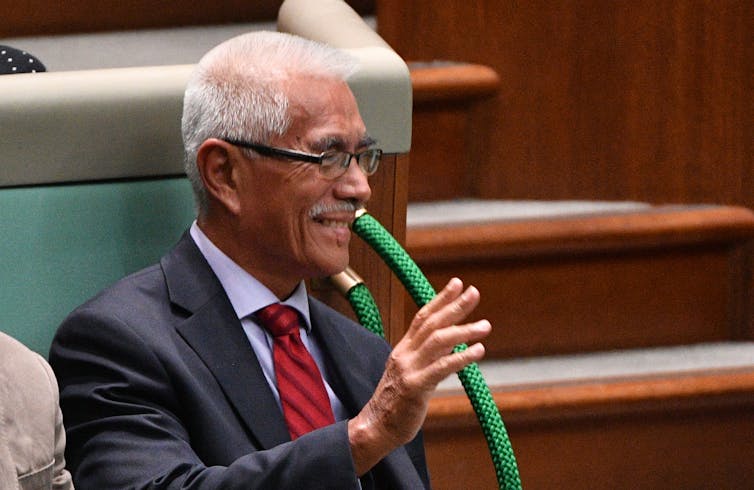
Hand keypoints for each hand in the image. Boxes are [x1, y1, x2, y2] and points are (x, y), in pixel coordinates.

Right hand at [348, 277, 490, 474]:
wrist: (376, 427)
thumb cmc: (396, 402)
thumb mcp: (413, 372)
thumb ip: (431, 356)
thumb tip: (455, 341)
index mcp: (404, 348)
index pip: (423, 316)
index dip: (441, 298)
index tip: (458, 283)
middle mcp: (405, 354)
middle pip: (432, 323)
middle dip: (455, 306)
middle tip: (474, 292)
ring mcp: (409, 369)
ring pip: (438, 341)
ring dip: (464, 330)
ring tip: (485, 325)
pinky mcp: (415, 387)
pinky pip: (441, 368)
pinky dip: (461, 358)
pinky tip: (478, 351)